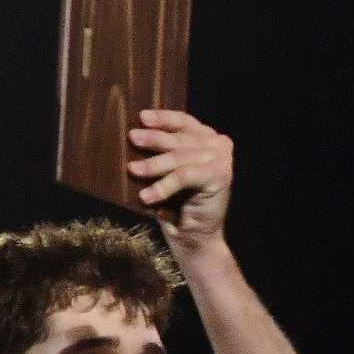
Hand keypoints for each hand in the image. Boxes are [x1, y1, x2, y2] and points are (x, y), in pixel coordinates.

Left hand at [129, 109, 232, 251]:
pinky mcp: (220, 176)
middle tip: (133, 137)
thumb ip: (159, 155)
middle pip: (180, 139)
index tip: (142, 117)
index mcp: (206, 139)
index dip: (164, 119)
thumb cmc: (174, 204)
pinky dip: (165, 186)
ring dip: (154, 165)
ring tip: (132, 170)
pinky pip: (185, 176)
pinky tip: (146, 196)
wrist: (194, 236)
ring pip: (180, 158)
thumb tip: (132, 138)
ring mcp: (221, 159)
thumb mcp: (164, 174)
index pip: (184, 122)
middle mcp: (217, 144)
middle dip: (154, 138)